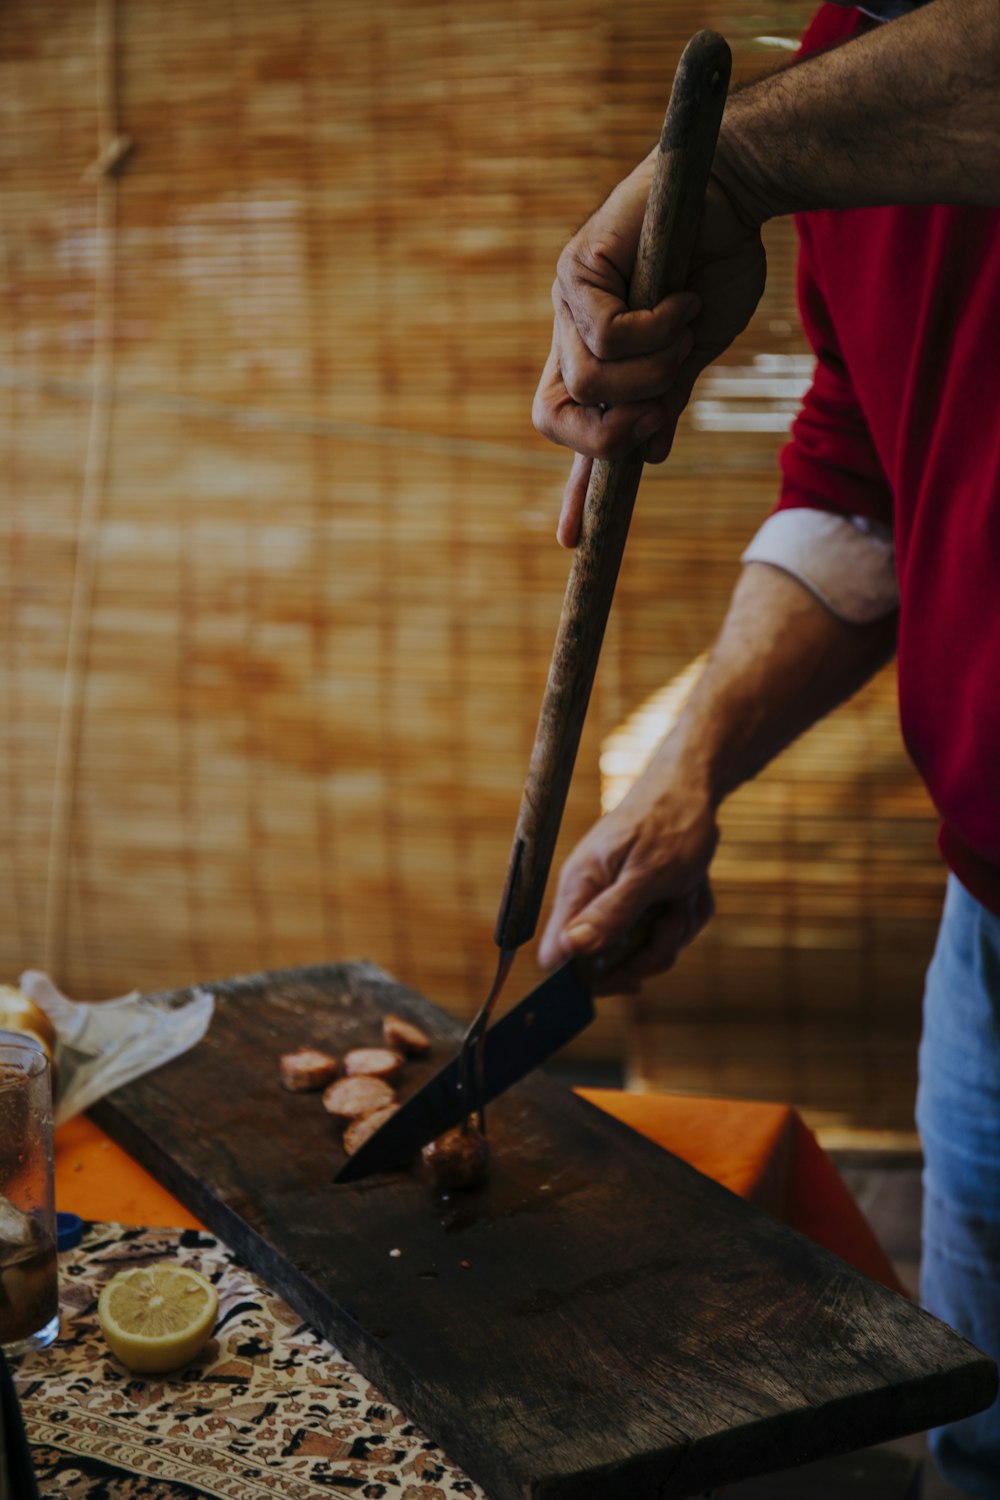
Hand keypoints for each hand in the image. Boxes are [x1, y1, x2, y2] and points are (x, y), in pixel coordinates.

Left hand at [533, 153, 766, 546]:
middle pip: (560, 418)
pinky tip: (681, 299)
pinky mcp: (578, 267)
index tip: (572, 543)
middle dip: (612, 432)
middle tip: (662, 407)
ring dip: (652, 370)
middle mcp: (567, 335)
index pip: (565, 431)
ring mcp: (566, 301)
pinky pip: (608, 336)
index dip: (570, 487)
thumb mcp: (693, 353)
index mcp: (592, 361)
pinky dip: (656, 331)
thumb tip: (649, 454)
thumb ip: (665, 400)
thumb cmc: (716, 265)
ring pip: (589, 381)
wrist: (735, 194)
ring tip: (684, 330)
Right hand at [538, 763, 719, 994]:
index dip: (587, 978)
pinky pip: (666, 932)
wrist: (693, 789)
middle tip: (671, 914)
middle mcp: (592, 899)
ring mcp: (619, 902)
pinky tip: (691, 886)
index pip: (557, 954)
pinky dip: (685, 913)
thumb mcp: (647, 873)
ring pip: (646, 950)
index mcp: (580, 888)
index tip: (628, 979)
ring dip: (675, 927)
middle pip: (610, 963)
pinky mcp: (642, 902)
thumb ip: (610, 914)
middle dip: (651, 949)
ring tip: (684, 890)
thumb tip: (569, 950)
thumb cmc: (669, 823)